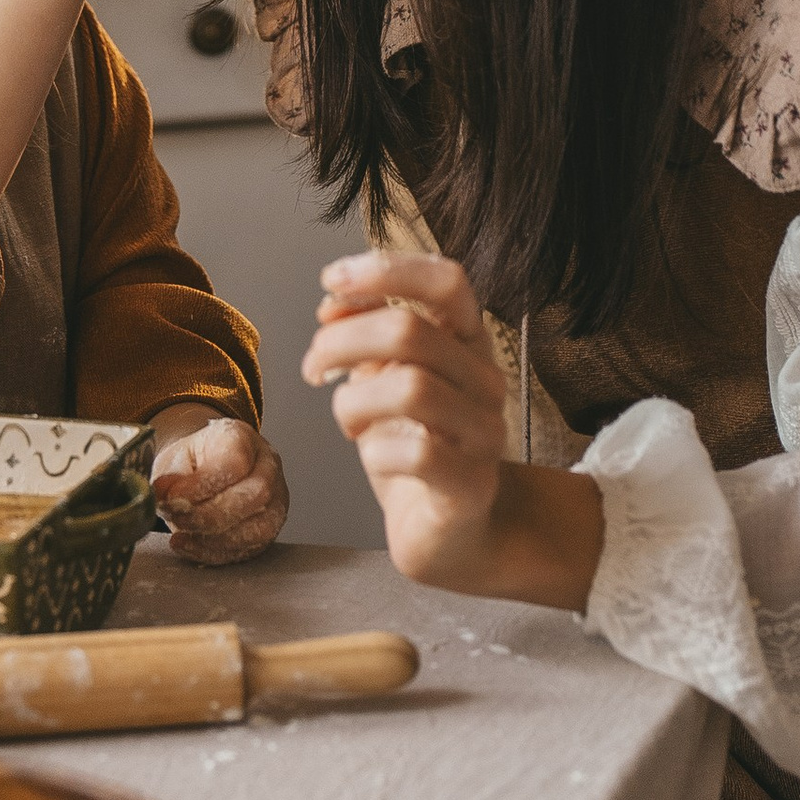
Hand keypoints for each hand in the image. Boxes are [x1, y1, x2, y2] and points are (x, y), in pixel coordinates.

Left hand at [149, 410, 288, 565]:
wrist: (203, 468)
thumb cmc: (192, 462)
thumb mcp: (174, 460)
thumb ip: (169, 479)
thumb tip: (163, 496)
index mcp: (241, 438)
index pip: (234, 463)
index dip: (201, 486)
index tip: (171, 498)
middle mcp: (267, 467)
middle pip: (255, 495)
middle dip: (210, 515)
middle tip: (177, 517)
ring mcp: (275, 500)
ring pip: (259, 528)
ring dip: (213, 538)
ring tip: (181, 532)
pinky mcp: (269, 529)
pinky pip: (250, 549)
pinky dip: (215, 553)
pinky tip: (189, 545)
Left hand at [305, 250, 513, 590]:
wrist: (451, 530)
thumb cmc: (414, 445)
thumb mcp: (383, 378)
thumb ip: (365, 334)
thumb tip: (333, 301)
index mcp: (467, 342)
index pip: (447, 281)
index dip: (386, 269)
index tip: (330, 280)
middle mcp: (484, 379)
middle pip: (411, 331)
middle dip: (342, 341)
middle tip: (314, 367)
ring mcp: (483, 432)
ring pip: (410, 388)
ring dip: (354, 401)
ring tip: (346, 418)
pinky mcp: (470, 485)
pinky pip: (417, 454)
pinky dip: (375, 450)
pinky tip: (370, 454)